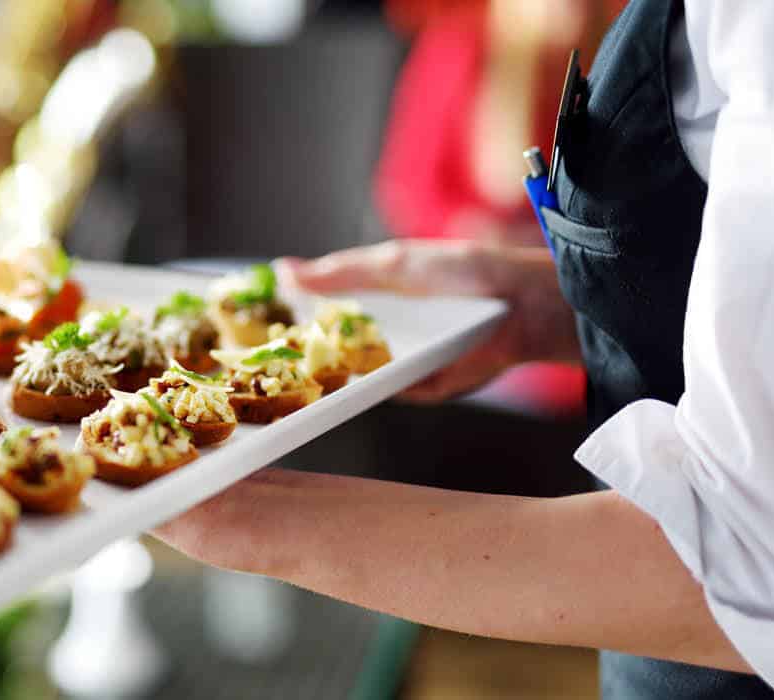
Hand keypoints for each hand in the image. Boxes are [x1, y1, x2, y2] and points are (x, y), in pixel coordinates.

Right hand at [276, 239, 578, 401]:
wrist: (524, 306)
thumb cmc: (464, 273)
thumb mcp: (394, 265)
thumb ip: (340, 272)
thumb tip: (284, 270)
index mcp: (374, 301)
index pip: (320, 315)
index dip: (287, 321)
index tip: (249, 324)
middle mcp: (383, 336)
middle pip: (328, 352)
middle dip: (295, 357)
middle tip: (256, 360)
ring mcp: (400, 364)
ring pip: (352, 378)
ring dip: (324, 379)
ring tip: (286, 376)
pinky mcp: (422, 389)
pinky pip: (386, 393)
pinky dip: (367, 391)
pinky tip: (340, 385)